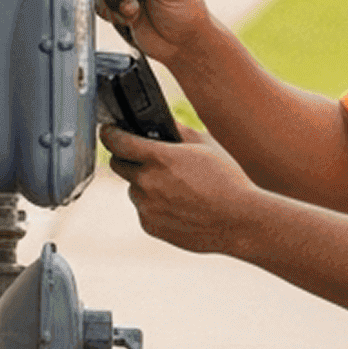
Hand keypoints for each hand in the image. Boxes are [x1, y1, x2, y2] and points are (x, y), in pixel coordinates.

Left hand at [101, 123, 257, 253]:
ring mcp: (146, 206)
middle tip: (148, 159)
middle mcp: (146, 182)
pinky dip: (155, 205)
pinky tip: (180, 205)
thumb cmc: (227, 180)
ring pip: (134, 189)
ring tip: (177, 188)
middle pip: (119, 165)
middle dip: (129, 159)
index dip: (110, 133)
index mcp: (159, 158)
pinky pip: (144, 210)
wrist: (238, 221)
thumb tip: (160, 122)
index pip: (117, 141)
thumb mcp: (207, 145)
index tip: (109, 131)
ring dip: (146, 185)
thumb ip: (178, 131)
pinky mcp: (149, 225)